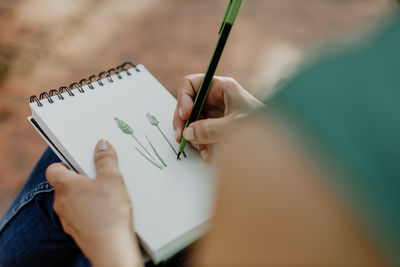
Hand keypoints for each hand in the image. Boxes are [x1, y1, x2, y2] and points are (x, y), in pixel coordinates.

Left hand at [46, 140, 142, 266]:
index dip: (67, 162)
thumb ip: (105, 159)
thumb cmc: (109, 213)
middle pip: (66, 183)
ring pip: (73, 199)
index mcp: (65, 185)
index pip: (54, 168)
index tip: (83, 160)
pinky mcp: (76, 230)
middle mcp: (61, 202)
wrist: (111, 248)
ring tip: (108, 194)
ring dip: (87, 194)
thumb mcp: (112, 179)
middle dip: (82, 178)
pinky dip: (90, 209)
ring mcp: (67, 218)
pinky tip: (107, 210)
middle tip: (101, 176)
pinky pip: (80, 213)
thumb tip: (101, 145)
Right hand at [173, 74, 263, 159]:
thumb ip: (212, 129)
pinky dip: (201, 144)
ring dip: (193, 137)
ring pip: (192, 122)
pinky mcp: (215, 128)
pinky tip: (208, 153)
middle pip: (188, 105)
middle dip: (184, 123)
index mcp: (221, 87)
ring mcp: (214, 113)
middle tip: (181, 137)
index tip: (185, 114)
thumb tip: (189, 133)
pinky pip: (200, 134)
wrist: (276, 140)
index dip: (184, 99)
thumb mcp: (236, 125)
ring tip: (202, 150)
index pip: (191, 85)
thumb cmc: (263, 125)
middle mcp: (215, 98)